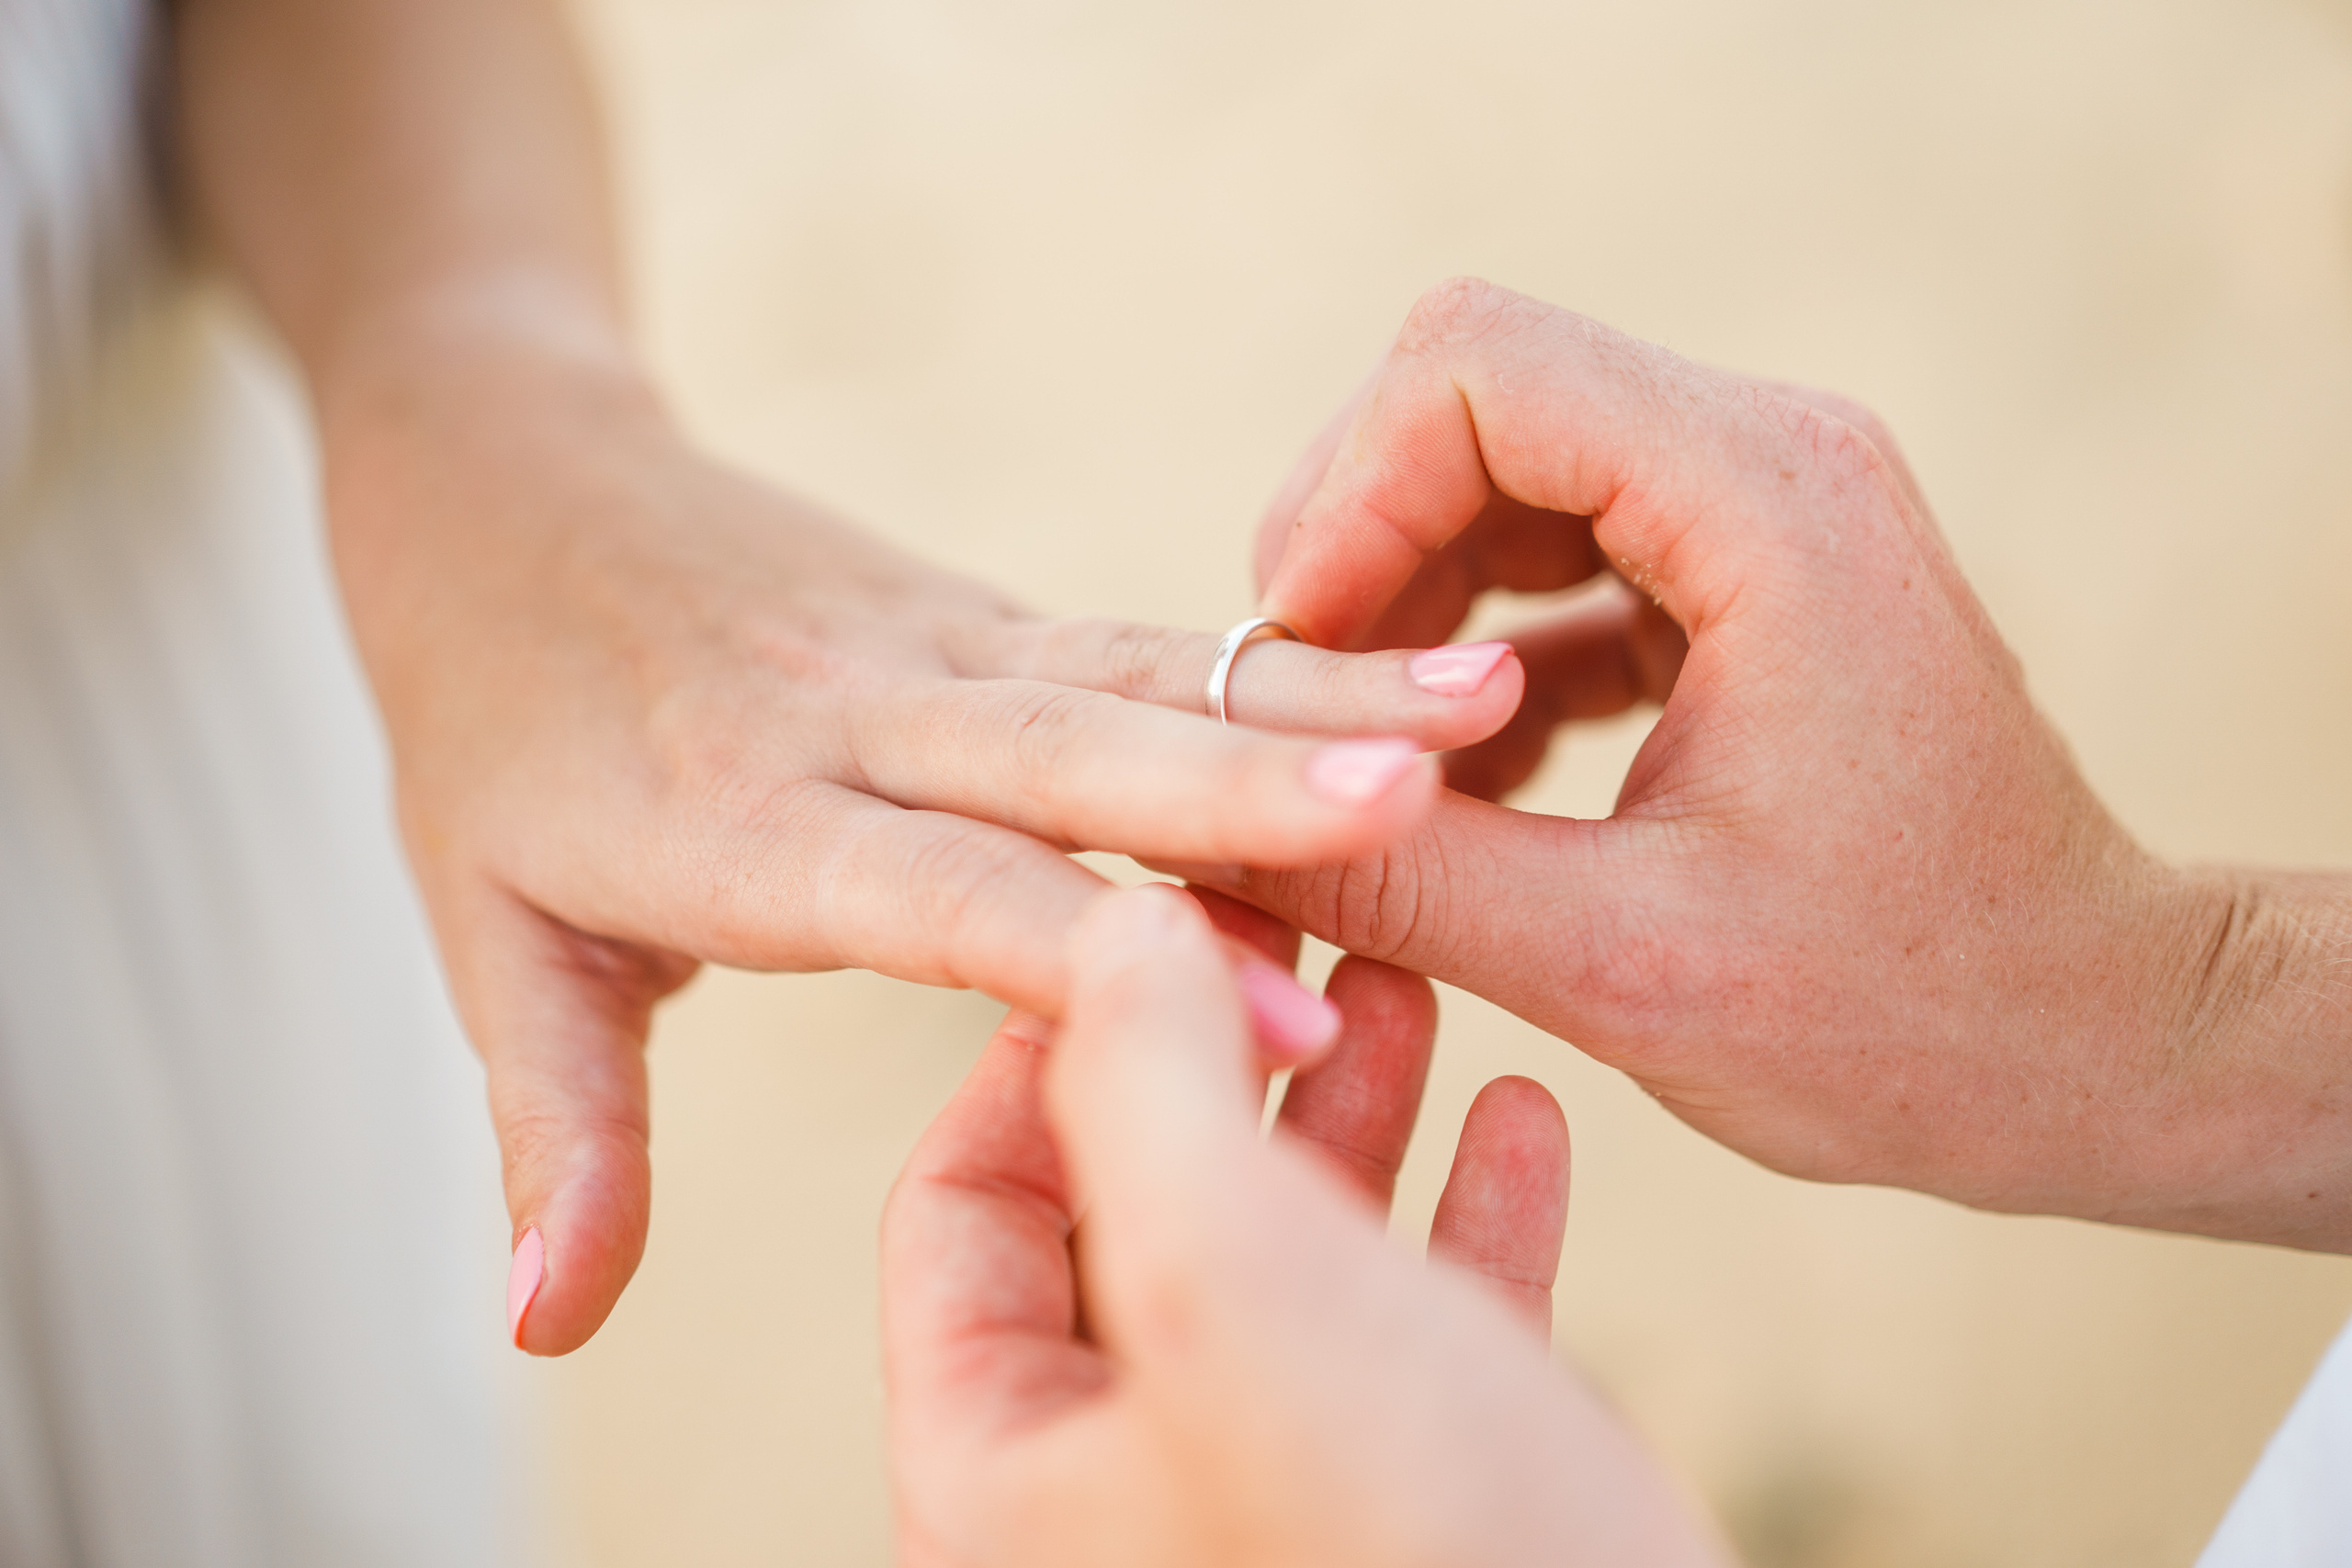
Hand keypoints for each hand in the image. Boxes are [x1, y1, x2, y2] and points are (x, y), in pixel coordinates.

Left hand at [321, 325, 1530, 1352]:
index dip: (1109, 965)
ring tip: (1491, 693)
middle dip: (1262, 783)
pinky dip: (1285, 656)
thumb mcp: (486, 939)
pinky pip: (1144, 640)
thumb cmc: (491, 725)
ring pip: (1143, 673)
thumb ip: (557, 1130)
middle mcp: (860, 718)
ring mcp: (934, 648)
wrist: (499, 480)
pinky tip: (1421, 663)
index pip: (946, 895)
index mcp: (745, 818)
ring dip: (1317, 684)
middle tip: (1433, 794)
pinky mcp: (983, 615)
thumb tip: (545, 1329)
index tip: (1285, 1034)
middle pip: (1078, 751)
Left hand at [882, 884, 1731, 1567]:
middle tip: (1289, 929)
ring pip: (1288, 1266)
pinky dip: (1465, 1218)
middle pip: (1131, 1218)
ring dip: (1350, 1116)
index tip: (1146, 929)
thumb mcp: (1237, 1285)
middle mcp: (1121, 1501)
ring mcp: (1277, 1508)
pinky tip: (1522, 1116)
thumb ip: (1145, 1086)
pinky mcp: (1430, 1519)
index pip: (958, 1210)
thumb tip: (1113, 924)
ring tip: (1411, 992)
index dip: (1043, 1048)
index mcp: (1004, 1475)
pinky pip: (1422, 1338)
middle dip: (1219, 1061)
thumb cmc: (1422, 1563)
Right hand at [1211, 278, 2351, 1249]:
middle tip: (1299, 715)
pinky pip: (1547, 546)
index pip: (1473, 367)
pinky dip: (1468, 640)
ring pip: (1492, 463)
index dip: (1340, 496)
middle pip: (1467, 392)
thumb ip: (1398, 878)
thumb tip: (1192, 829)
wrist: (2087, 1041)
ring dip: (1398, 596)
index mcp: (1768, 508)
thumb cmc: (1906, 1017)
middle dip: (1350, 543)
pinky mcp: (1736, 576)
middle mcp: (1771, 460)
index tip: (1291, 663)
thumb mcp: (1621, 967)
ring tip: (1369, 755)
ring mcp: (1756, 510)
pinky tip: (1461, 778)